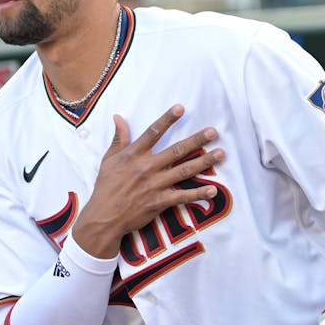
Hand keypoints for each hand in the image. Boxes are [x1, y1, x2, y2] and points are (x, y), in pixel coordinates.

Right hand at [72, 104, 224, 257]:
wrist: (104, 217)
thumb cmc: (105, 187)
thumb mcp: (108, 160)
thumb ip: (118, 139)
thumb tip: (118, 117)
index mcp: (134, 155)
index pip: (153, 132)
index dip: (167, 119)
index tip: (181, 108)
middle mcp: (147, 167)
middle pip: (176, 150)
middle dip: (197, 140)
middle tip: (213, 132)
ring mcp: (155, 185)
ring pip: (184, 171)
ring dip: (204, 162)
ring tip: (221, 154)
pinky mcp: (159, 202)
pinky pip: (183, 196)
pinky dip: (198, 194)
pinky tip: (213, 190)